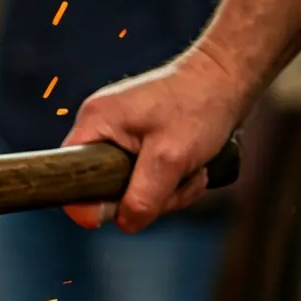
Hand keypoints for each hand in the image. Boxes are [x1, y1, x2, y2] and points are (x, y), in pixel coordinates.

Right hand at [62, 46, 246, 232]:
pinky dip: (170, 182)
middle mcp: (100, 126)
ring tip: (194, 172)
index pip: (71, 175)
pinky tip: (193, 170)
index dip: (91, 200)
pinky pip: (144, 177)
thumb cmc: (201, 105)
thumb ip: (142, 197)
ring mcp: (120, 133)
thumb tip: (124, 224)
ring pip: (129, 186)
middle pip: (103, 187)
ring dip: (166, 191)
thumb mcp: (170, 158)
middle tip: (179, 183)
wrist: (230, 77)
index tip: (126, 206)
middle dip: (146, 196)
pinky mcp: (138, 140)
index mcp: (94, 122)